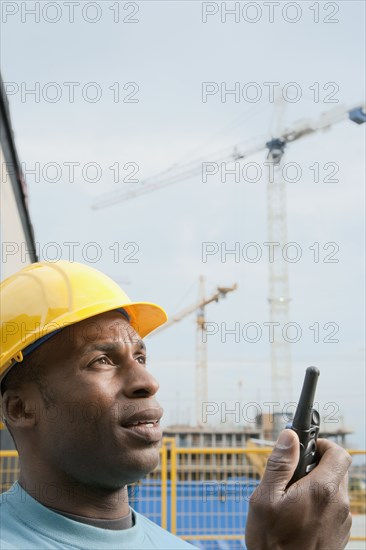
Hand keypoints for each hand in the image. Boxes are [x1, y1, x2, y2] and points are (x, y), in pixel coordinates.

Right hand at [245, 429, 351, 549]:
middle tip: (291, 476)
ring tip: (290, 501)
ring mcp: (341, 522)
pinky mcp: (339, 535)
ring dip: (316, 486)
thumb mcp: (265, 499)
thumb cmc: (272, 543)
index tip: (306, 448)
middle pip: (336, 470)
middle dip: (315, 465)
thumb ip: (280, 464)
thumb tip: (290, 436)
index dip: (323, 444)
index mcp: (321, 490)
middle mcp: (338, 504)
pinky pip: (333, 509)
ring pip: (334, 490)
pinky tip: (298, 518)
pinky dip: (319, 505)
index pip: (338, 453)